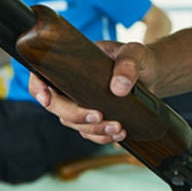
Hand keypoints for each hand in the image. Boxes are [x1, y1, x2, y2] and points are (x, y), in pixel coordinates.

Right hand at [29, 40, 160, 143]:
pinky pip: (89, 133)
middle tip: (97, 116)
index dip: (37, 88)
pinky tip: (120, 134)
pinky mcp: (94, 117)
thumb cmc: (140, 58)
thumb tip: (118, 87)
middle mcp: (72, 85)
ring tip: (117, 127)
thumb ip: (129, 64)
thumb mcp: (136, 53)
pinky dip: (102, 137)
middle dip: (74, 115)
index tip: (47, 100)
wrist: (153, 75)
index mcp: (74, 63)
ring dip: (93, 130)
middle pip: (57, 106)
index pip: (42, 74)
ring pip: (73, 123)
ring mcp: (81, 103)